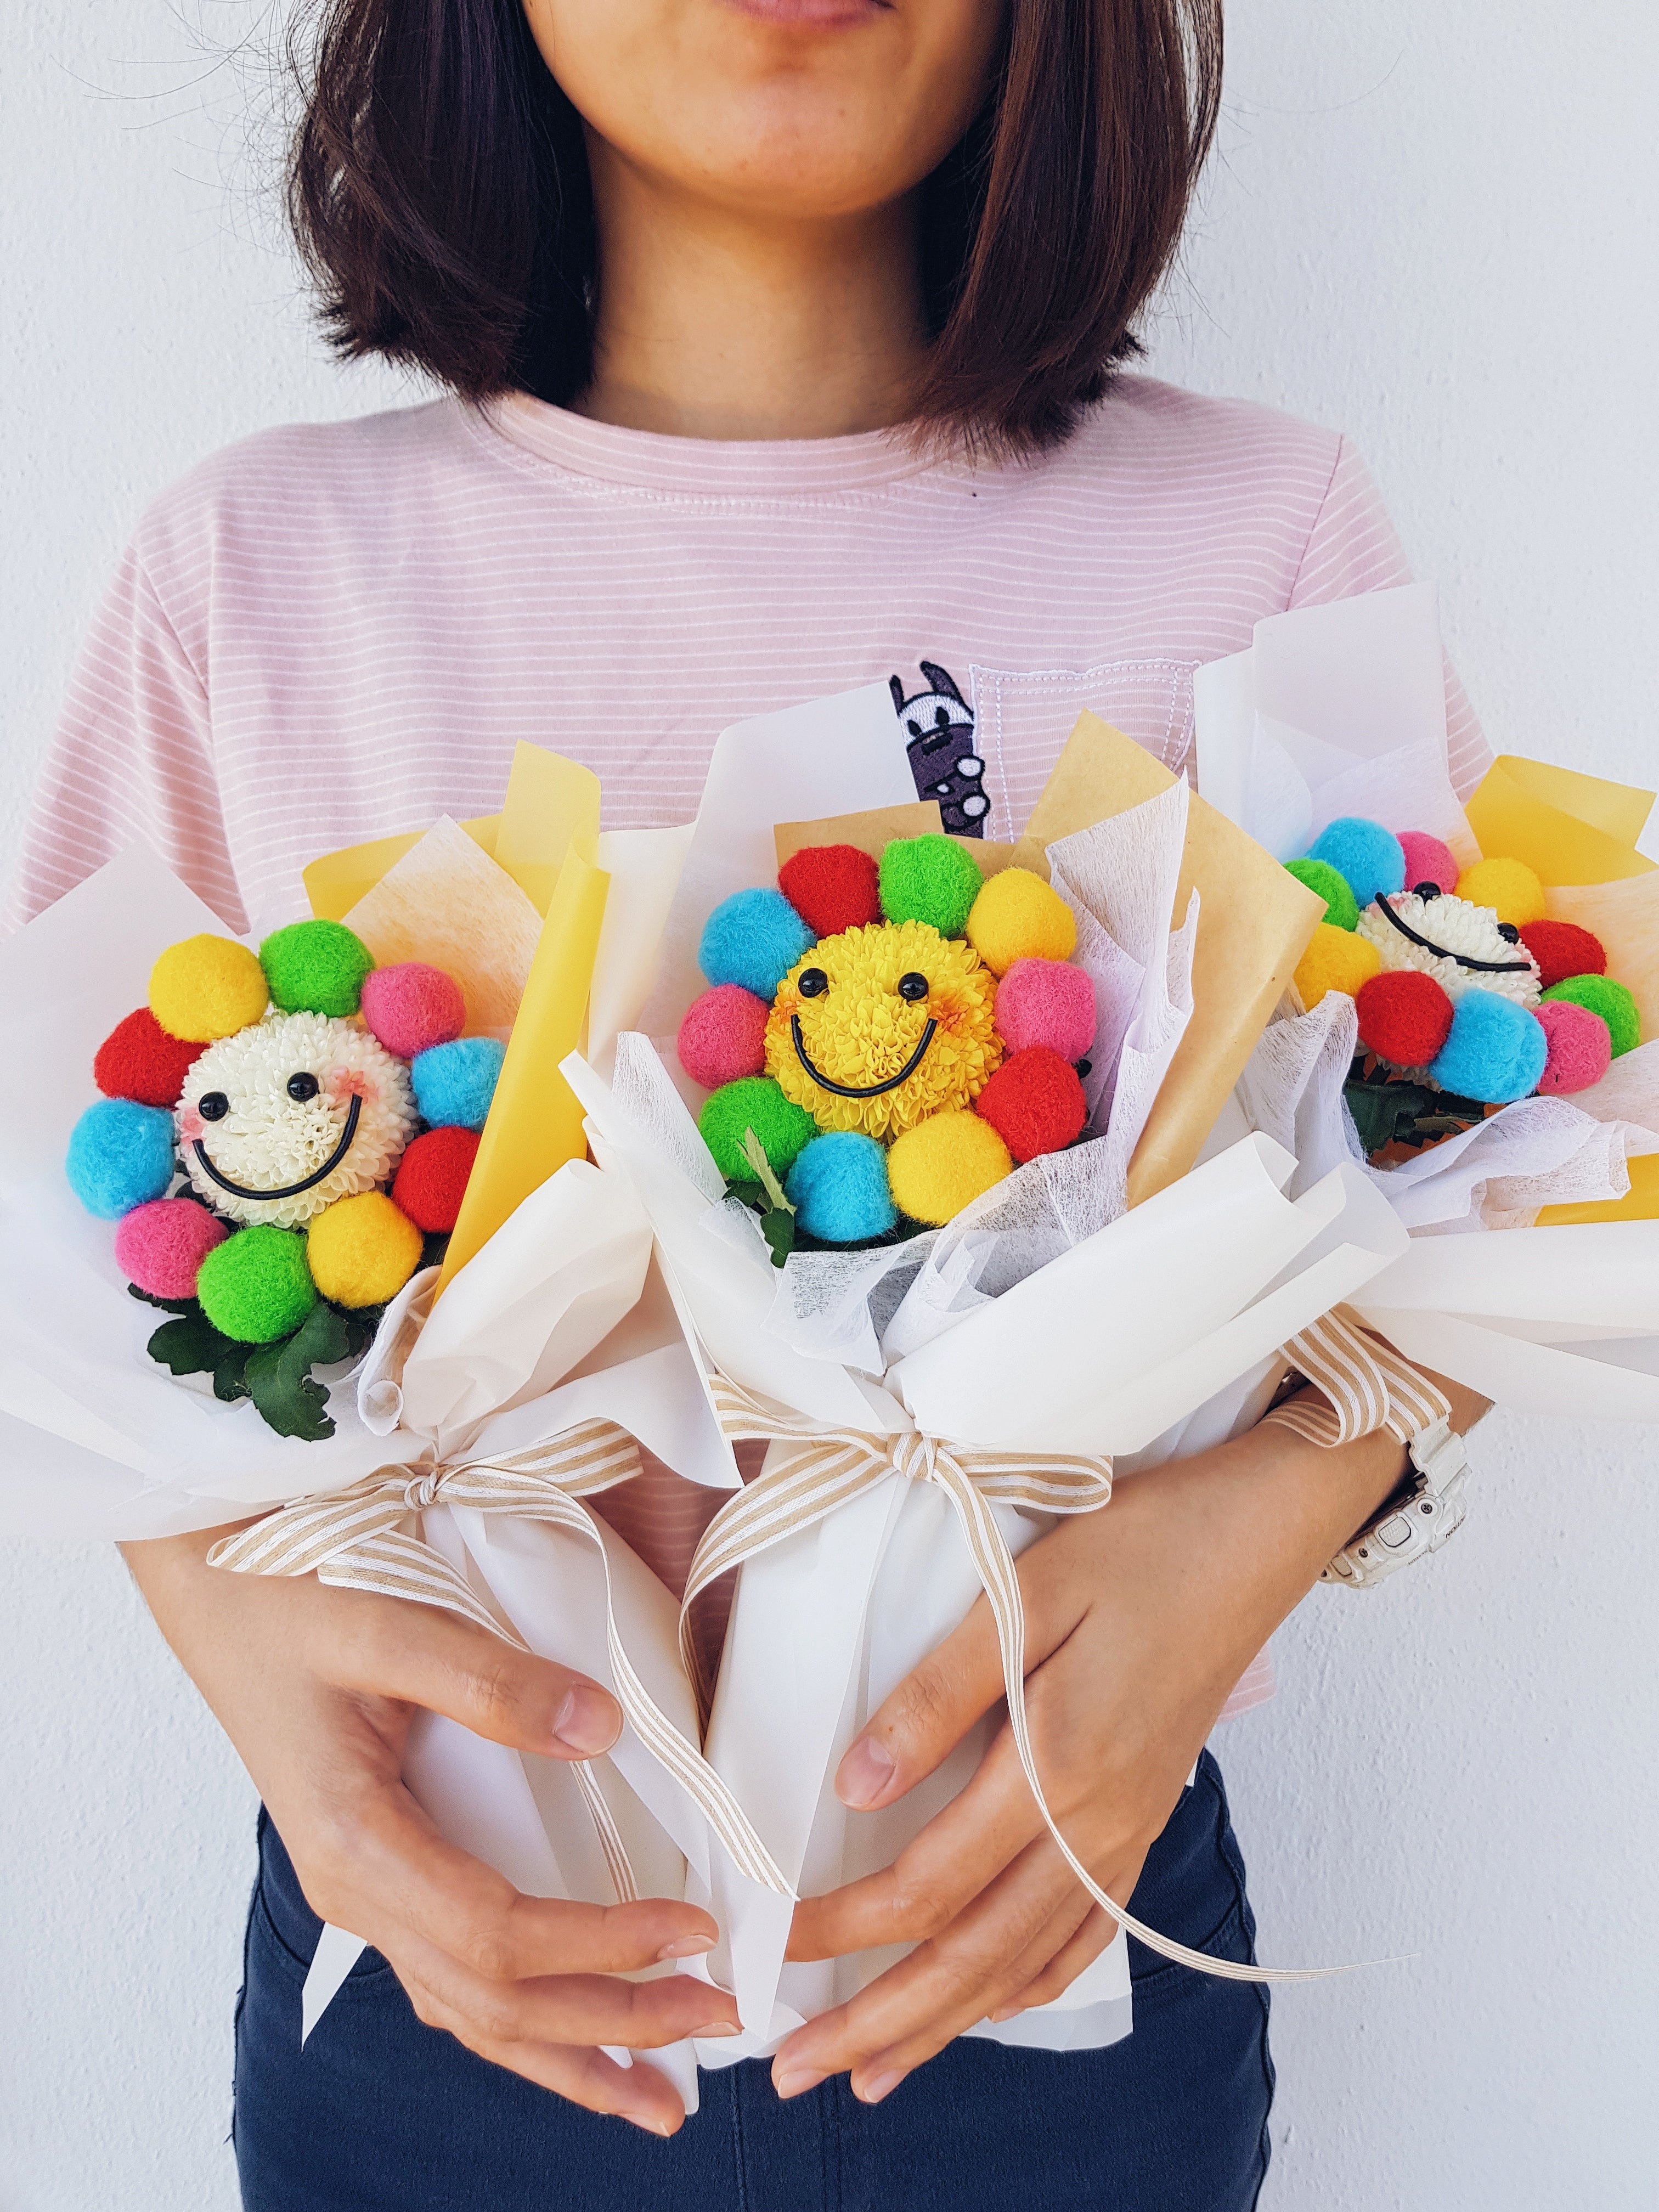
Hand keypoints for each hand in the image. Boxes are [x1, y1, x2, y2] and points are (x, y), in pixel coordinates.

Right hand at [121, 1527, 739, 2133]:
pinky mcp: (381, 1874)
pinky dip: (521, 2019)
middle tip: (720, 2020)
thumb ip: (487, 1680)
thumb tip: (599, 1727)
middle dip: (612, 2023)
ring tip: (660, 2092)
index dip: (601, 1943)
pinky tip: (573, 2032)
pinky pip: (454, 1977)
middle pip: (493, 2001)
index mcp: (357, 1844)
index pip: (498, 1935)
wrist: (219, 1596)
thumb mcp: (383, 1624)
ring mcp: (365, 1893)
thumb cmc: (289, 1606)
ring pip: (470, 2012)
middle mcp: (358, 1891)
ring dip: (570, 2052)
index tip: (693, 1930)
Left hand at [774, 1374, 1487, 2104]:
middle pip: (972, 1957)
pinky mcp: (1144, 1819)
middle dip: (879, 2021)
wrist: (1255, 1539)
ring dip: (945, 2024)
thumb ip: (937, 1695)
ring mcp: (1127, 1831)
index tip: (768, 1943)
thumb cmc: (1138, 1548)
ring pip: (1027, 1963)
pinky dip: (1028, 1984)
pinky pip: (1084, 1933)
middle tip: (796, 2072)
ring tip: (875, 2070)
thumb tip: (855, 1785)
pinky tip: (989, 2003)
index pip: (925, 1884)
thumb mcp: (1023, 1595)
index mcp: (1055, 1769)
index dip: (839, 1927)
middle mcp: (1095, 1825)